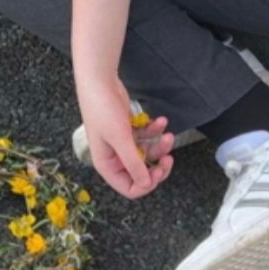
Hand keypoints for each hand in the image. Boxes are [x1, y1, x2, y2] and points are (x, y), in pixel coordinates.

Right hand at [76, 77, 174, 199]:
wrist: (99, 81)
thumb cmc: (103, 110)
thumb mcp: (120, 138)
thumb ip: (134, 163)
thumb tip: (146, 184)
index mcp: (107, 166)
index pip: (130, 188)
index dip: (146, 184)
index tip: (158, 170)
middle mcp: (114, 159)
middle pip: (141, 174)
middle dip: (157, 166)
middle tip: (168, 158)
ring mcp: (122, 145)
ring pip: (146, 155)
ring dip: (160, 146)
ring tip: (167, 134)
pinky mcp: (128, 131)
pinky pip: (146, 138)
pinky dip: (155, 131)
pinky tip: (161, 121)